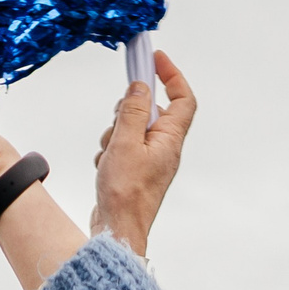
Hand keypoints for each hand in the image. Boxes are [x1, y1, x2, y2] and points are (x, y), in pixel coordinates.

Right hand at [90, 48, 196, 258]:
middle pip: (150, 110)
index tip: (155, 59)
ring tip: (110, 154)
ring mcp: (150, 160)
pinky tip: (106, 166)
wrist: (117, 230)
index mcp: (170, 140)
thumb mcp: (127, 142)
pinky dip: (110, 152)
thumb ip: (134, 110)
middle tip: (119, 119)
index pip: (182, 98)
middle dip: (129, 110)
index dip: (172, 75)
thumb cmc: (125, 194)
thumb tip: (141, 86)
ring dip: (115, 134)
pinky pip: (121, 147)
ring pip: (131, 129)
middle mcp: (164, 149)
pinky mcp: (134, 170)